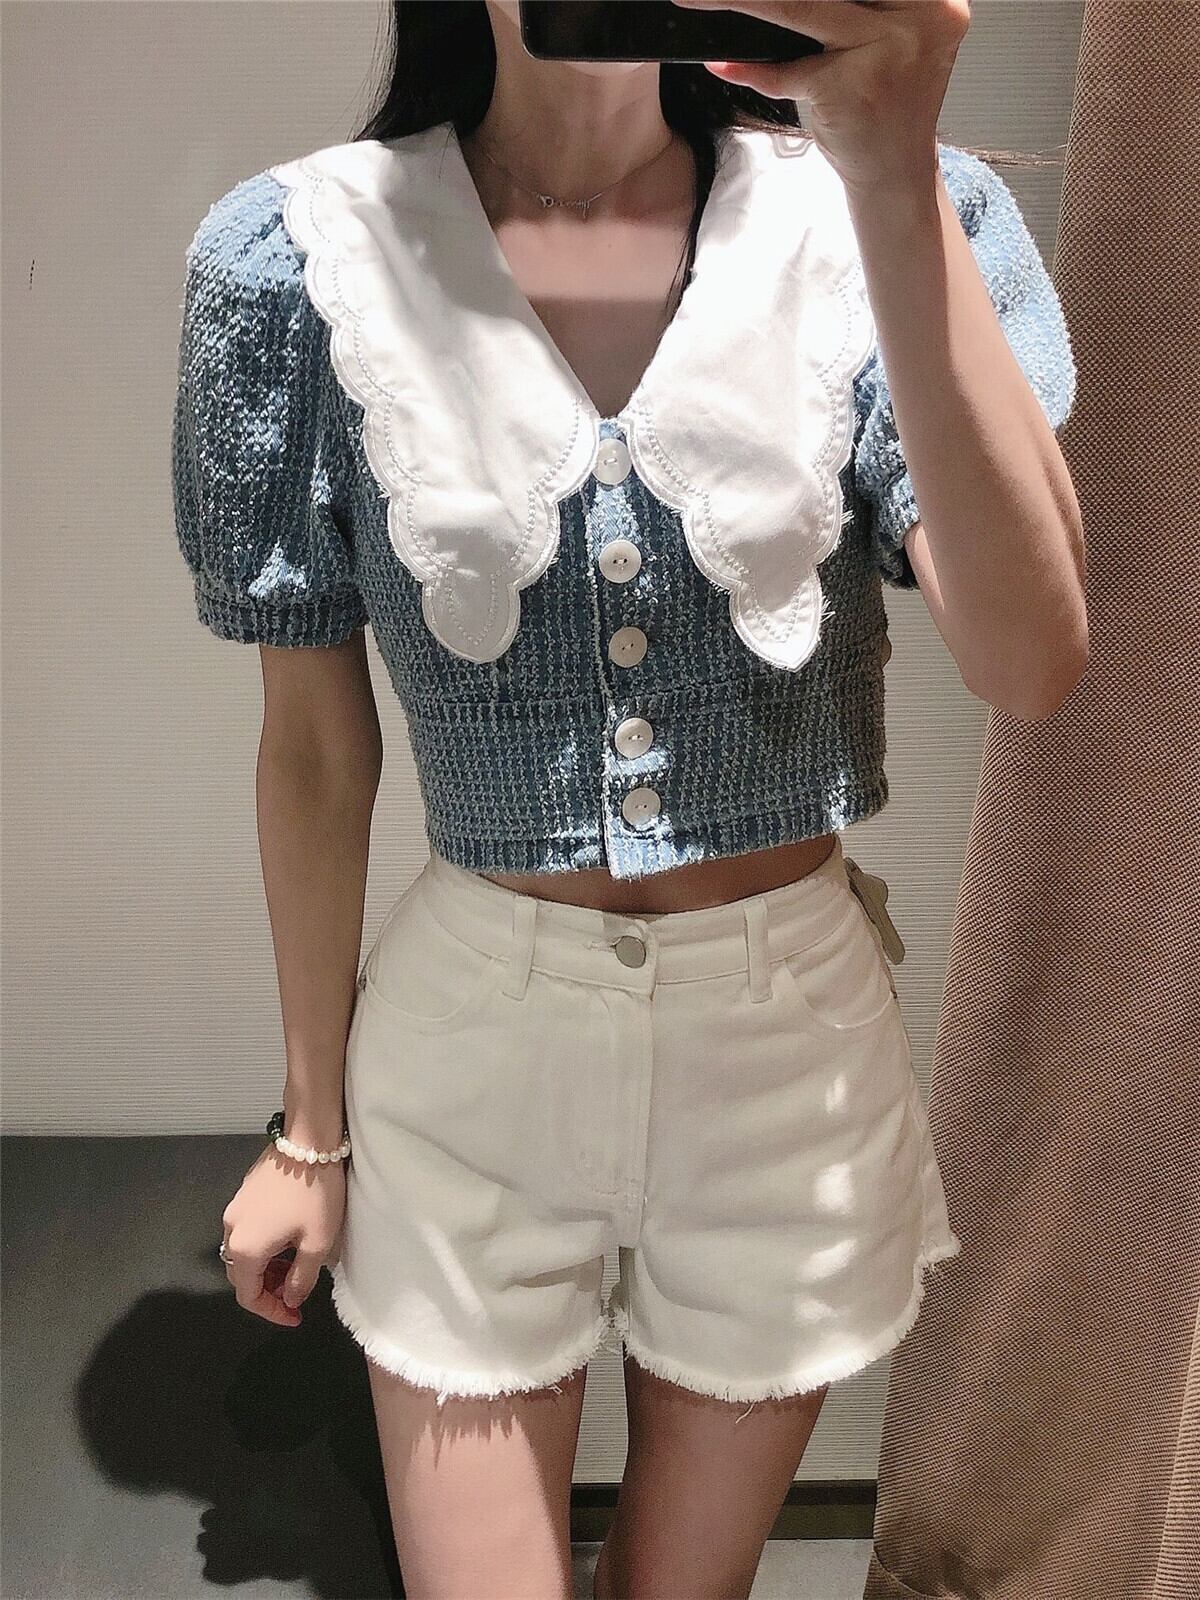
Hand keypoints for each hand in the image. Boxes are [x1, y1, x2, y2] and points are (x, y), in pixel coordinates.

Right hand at [219, 1141, 345, 1325]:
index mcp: (246, 1248)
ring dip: (265, 1267)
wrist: (308, 1140)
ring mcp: (235, 1209)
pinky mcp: (243, 1193)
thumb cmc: (315, 1193)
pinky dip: (263, 1245)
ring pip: (243, 1252)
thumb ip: (302, 1278)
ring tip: (294, 1266)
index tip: (295, 1315)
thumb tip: (290, 1298)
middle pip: (241, 1275)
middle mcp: (231, 1230)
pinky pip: (247, 1231)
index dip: (271, 1312)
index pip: (248, 1296)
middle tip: (295, 1292)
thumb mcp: (317, 1242)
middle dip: (267, 1290)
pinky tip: (287, 1239)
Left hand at [670, 0, 970, 193]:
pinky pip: (787, 72)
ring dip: (741, 3)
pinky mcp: (851, 88)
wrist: (894, 174)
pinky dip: (751, 71)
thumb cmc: (882, 102)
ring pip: (799, 7)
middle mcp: (921, 15)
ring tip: (699, 0)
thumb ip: (851, 6)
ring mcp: (887, 50)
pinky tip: (725, 63)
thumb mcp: (882, 36)